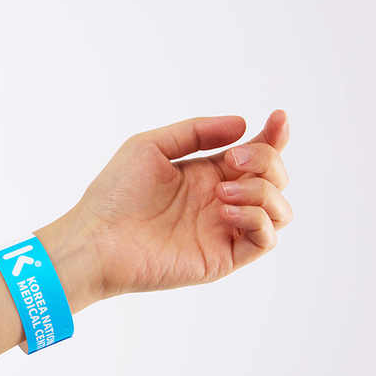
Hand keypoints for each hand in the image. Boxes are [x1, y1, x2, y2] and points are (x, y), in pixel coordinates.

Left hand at [45, 110, 291, 303]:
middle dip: (266, 160)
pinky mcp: (222, 258)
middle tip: (232, 161)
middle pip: (274, 178)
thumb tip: (243, 126)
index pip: (255, 156)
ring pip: (279, 210)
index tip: (278, 118)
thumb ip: (196, 132)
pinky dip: (257, 219)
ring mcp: (222, 231)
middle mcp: (219, 202)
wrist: (97, 238)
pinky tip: (224, 210)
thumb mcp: (151, 146)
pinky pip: (266, 240)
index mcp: (206, 175)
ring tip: (222, 192)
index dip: (274, 136)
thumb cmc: (114, 194)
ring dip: (262, 191)